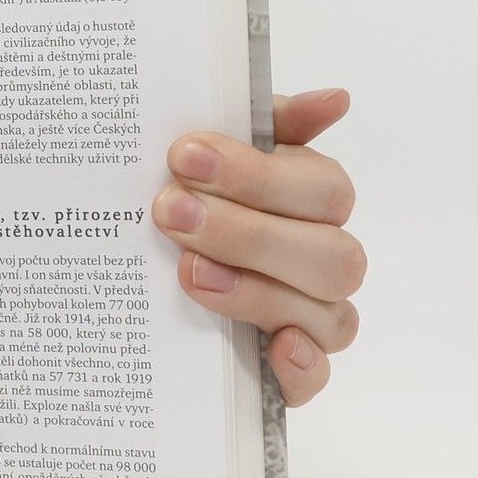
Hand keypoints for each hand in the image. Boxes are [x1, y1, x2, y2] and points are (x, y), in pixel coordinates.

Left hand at [153, 88, 363, 406]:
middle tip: (169, 212)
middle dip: (245, 231)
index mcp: (312, 200)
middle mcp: (325, 258)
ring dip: (257, 290)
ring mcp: (314, 317)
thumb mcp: (213, 149)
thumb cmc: (190, 192)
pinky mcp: (291, 371)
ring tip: (187, 271)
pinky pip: (318, 377)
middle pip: (327, 252)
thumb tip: (334, 99)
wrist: (142, 257)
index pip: (322, 188)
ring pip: (327, 312)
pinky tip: (275, 346)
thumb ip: (263, 121)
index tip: (183, 156)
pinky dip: (302, 367)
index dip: (257, 174)